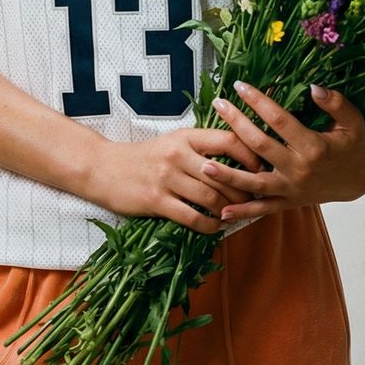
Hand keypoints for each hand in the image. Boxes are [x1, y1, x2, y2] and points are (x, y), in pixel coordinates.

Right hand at [92, 125, 267, 233]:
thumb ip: (201, 148)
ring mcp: (166, 178)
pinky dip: (210, 226)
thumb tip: (239, 159)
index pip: (229, 141)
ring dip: (229, 210)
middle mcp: (178, 155)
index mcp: (186, 137)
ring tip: (237, 215)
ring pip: (211, 198)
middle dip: (245, 191)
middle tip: (256, 201)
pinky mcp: (156, 201)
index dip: (251, 156)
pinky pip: (192, 217)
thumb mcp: (173, 143)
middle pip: (225, 175)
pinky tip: (216, 227)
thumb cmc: (144, 157)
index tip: (261, 170)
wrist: (103, 168)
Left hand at [201, 82, 364, 224]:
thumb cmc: (355, 146)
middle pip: (260, 146)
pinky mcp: (289, 202)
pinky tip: (221, 213)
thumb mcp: (354, 121)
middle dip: (236, 124)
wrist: (361, 181)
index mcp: (314, 146)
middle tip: (218, 105)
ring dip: (228, 174)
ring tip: (204, 164)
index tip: (240, 86)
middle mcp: (299, 169)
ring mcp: (292, 189)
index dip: (258, 101)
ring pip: (254, 183)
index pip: (279, 120)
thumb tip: (313, 87)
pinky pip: (263, 209)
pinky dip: (243, 212)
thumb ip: (336, 103)